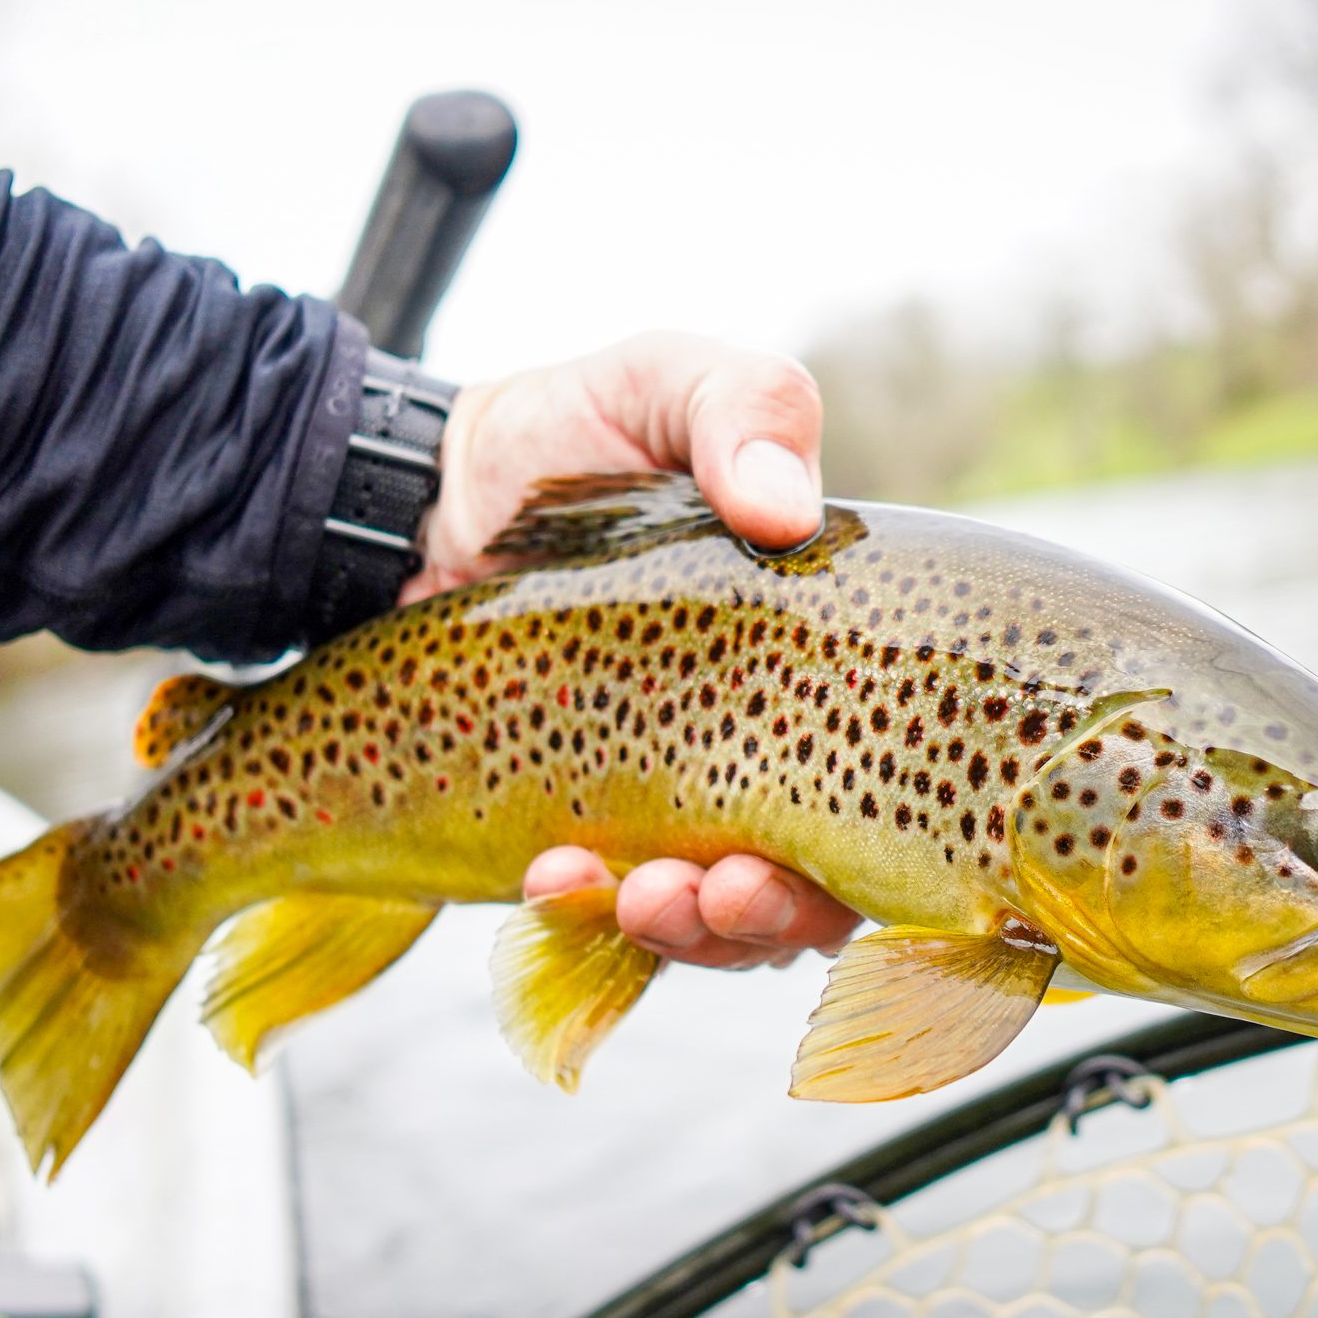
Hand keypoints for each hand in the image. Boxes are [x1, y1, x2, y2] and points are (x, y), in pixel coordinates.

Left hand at [425, 332, 855, 970]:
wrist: (418, 496)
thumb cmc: (571, 433)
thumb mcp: (664, 384)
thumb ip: (741, 407)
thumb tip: (786, 506)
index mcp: (823, 660)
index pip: (899, 780)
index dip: (891, 844)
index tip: (846, 845)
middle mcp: (765, 750)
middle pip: (817, 890)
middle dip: (776, 917)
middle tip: (726, 893)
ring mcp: (669, 804)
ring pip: (717, 925)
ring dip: (690, 934)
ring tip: (636, 900)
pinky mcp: (578, 835)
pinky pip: (603, 917)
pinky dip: (587, 918)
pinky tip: (554, 880)